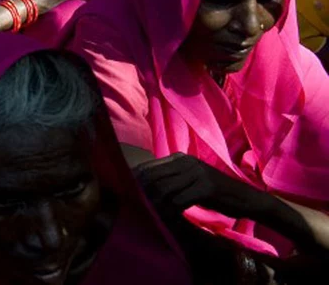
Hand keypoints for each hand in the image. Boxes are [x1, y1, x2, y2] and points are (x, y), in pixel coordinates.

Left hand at [135, 153, 264, 221]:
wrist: (245, 198)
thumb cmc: (215, 193)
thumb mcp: (191, 180)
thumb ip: (172, 179)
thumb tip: (145, 187)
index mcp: (180, 157)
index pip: (149, 167)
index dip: (138, 182)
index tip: (131, 194)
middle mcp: (186, 161)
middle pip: (154, 177)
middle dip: (145, 194)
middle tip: (141, 207)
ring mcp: (196, 173)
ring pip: (164, 189)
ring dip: (158, 204)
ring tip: (155, 214)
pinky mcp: (205, 187)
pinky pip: (179, 201)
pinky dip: (172, 211)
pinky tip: (172, 217)